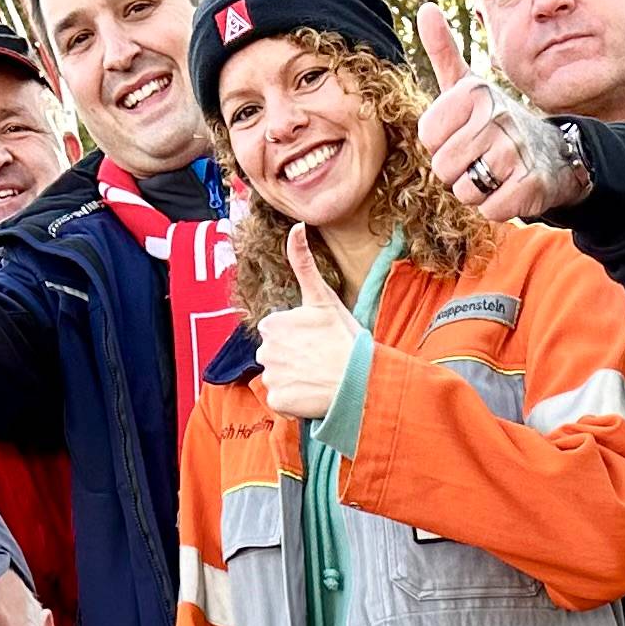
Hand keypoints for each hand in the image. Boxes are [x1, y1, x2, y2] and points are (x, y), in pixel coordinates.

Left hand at [256, 224, 362, 419]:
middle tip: (320, 359)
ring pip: (278, 378)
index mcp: (271, 324)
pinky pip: (281, 401)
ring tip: (319, 376)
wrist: (360, 380)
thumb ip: (303, 263)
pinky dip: (295, 401)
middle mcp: (264, 350)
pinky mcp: (277, 401)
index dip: (299, 337)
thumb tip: (296, 225)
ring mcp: (270, 377)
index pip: (278, 332)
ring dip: (295, 379)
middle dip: (294, 358)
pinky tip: (313, 393)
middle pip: (275, 355)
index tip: (318, 340)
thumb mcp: (323, 297)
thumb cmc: (345, 338)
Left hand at [415, 3, 588, 221]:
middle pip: (442, 167)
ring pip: (464, 191)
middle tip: (482, 156)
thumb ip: (444, 50)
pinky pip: (490, 209)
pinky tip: (511, 187)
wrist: (555, 152)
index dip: (442, 143)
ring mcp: (515, 151)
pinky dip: (498, 205)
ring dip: (477, 189)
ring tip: (496, 171)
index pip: (428, 138)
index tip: (465, 133)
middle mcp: (496, 116)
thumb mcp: (469, 85)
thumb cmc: (497, 121)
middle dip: (458, 170)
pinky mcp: (531, 185)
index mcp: (474, 93)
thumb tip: (425, 10)